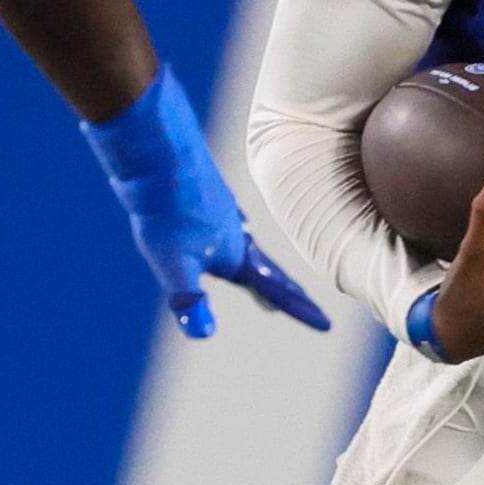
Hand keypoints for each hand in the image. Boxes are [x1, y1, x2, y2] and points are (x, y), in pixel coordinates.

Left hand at [82, 72, 325, 340]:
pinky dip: (233, 237)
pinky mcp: (203, 194)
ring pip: (246, 244)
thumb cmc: (168, 210)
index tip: (326, 326)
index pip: (276, 289)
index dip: (300, 310)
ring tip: (257, 276)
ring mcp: (221, 211)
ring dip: (257, 265)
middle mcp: (235, 233)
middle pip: (266, 269)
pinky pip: (226, 222)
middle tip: (301, 305)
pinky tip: (223, 230)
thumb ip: (189, 298)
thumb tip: (203, 333)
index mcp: (235, 254)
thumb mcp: (174, 263)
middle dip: (283, 291)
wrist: (158, 151)